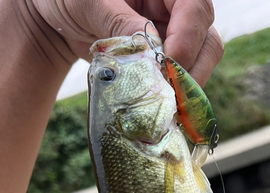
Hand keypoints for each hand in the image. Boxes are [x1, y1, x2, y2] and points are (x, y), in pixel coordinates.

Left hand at [31, 0, 223, 86]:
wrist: (62, 18)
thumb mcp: (90, 3)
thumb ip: (120, 22)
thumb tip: (151, 48)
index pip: (195, 8)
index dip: (187, 38)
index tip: (165, 63)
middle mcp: (176, 8)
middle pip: (207, 39)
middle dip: (191, 69)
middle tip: (167, 91)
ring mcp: (175, 34)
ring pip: (202, 61)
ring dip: (187, 87)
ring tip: (165, 102)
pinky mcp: (168, 58)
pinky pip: (184, 78)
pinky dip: (176, 94)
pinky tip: (162, 105)